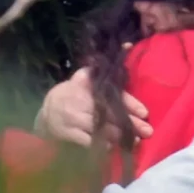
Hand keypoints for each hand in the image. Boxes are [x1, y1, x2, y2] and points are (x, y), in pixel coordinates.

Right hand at [35, 67, 152, 146]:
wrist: (46, 115)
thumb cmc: (71, 96)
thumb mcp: (83, 78)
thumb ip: (103, 69)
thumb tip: (128, 45)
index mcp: (84, 85)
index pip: (111, 94)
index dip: (129, 103)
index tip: (145, 112)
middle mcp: (78, 100)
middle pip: (109, 113)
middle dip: (130, 123)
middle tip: (148, 131)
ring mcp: (71, 117)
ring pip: (100, 129)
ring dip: (119, 136)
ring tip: (135, 140)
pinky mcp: (66, 133)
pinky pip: (88, 141)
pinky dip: (101, 145)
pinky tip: (112, 147)